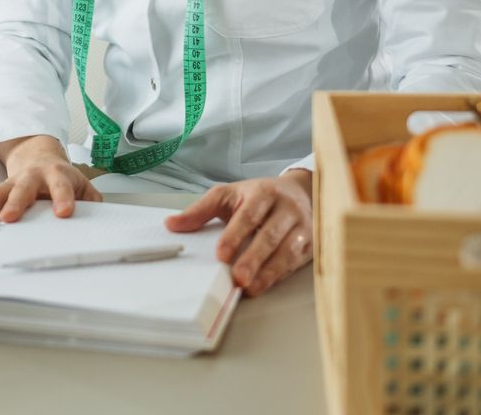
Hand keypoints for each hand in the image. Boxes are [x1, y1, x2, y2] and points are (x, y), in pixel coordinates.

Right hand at [0, 135, 102, 239]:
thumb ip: (93, 201)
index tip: (64, 212)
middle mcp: (32, 176)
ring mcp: (13, 183)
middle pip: (23, 187)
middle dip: (16, 202)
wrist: (38, 156)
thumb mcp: (82, 185)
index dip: (63, 197)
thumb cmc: (61, 178)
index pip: (61, 185)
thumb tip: (101, 220)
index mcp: (57, 174)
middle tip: (9, 217)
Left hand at [165, 171, 313, 296]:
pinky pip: (296, 262)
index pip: (249, 214)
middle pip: (270, 235)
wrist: (300, 192)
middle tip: (238, 278)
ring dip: (268, 272)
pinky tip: (264, 285)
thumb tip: (171, 224)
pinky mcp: (310, 243)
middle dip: (254, 258)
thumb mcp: (228, 195)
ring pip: (287, 251)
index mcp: (263, 193)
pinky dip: (279, 275)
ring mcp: (301, 226)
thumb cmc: (258, 196)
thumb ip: (201, 210)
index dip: (235, 234)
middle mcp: (285, 209)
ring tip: (250, 288)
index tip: (221, 254)